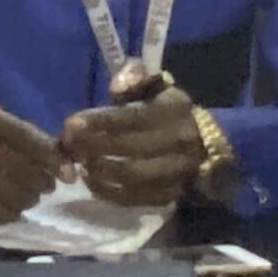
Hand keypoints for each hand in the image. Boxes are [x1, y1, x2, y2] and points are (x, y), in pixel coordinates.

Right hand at [0, 100, 62, 219]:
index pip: (24, 135)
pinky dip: (8, 213)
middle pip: (18, 166)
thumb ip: (26, 137)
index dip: (50, 156)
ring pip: (7, 190)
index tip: (68, 174)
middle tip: (46, 187)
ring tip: (29, 198)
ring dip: (27, 198)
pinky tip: (11, 209)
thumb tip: (65, 162)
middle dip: (40, 181)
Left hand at [57, 86, 213, 206]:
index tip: (72, 123)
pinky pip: (134, 198)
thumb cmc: (171, 111)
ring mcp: (176, 172)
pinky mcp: (170, 195)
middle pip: (128, 149)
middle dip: (93, 146)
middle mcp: (178, 143)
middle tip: (68, 143)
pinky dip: (107, 192)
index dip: (101, 121)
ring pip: (130, 177)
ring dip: (98, 169)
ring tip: (79, 159)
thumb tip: (116, 88)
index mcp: (174, 111)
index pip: (133, 118)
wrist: (209, 144)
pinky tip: (90, 179)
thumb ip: (135, 77)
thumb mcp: (158, 85)